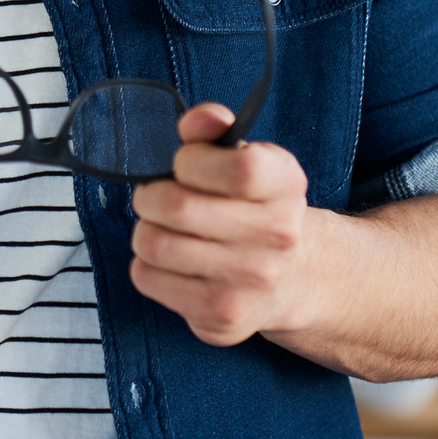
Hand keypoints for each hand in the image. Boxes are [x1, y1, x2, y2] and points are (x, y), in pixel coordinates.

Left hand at [127, 101, 317, 347]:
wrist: (290, 276)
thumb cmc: (252, 206)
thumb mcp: (245, 157)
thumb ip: (214, 130)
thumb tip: (199, 120)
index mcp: (286, 186)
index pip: (238, 168)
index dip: (193, 160)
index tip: (186, 164)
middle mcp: (278, 237)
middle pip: (178, 207)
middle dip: (152, 194)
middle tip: (158, 196)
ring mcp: (251, 282)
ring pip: (154, 243)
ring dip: (147, 228)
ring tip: (165, 228)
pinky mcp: (222, 317)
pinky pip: (147, 277)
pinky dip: (147, 264)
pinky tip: (173, 262)